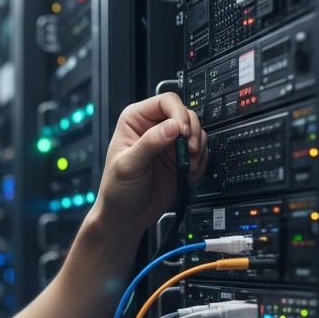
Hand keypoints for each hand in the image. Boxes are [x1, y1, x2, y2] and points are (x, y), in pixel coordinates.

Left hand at [93, 93, 207, 236]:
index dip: (179, 113)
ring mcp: (169, 143)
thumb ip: (150, 144)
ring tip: (189, 166)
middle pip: (186, 114)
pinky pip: (201, 151)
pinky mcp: (180, 158)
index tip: (183, 132)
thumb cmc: (117, 190)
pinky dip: (201, 162)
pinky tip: (189, 173)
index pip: (165, 102)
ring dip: (199, 149)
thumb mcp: (129, 165)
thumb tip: (172, 126)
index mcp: (135, 120)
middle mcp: (154, 128)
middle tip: (191, 150)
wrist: (126, 216)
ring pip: (196, 132)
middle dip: (193, 133)